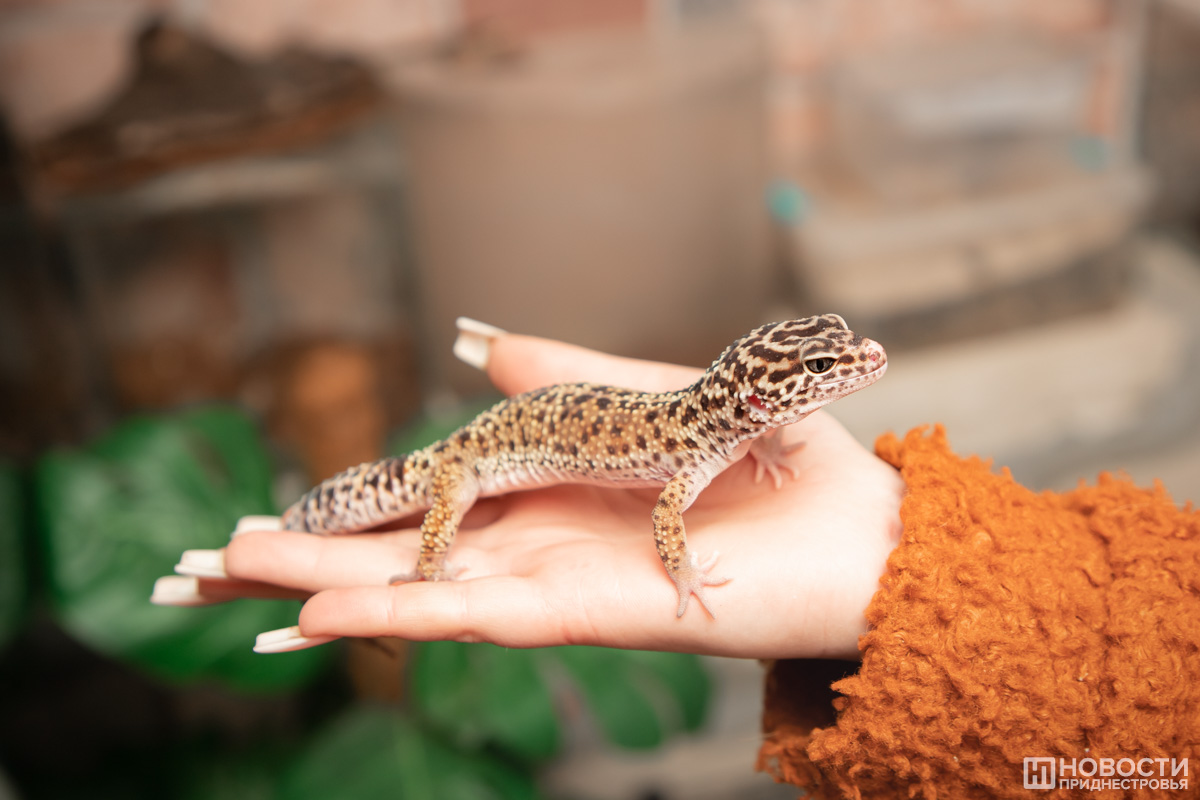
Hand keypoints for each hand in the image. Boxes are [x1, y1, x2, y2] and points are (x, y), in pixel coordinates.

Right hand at [157, 327, 903, 659]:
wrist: (862, 532)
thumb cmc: (775, 464)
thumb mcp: (655, 395)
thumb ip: (565, 371)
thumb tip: (480, 346)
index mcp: (548, 495)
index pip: (427, 504)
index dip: (349, 509)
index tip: (270, 513)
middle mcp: (539, 545)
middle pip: (404, 552)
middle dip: (308, 554)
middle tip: (203, 559)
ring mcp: (559, 582)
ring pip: (424, 589)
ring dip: (327, 584)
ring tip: (231, 578)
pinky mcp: (594, 612)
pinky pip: (485, 617)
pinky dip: (408, 612)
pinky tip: (330, 613)